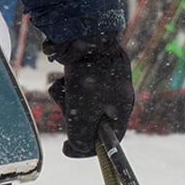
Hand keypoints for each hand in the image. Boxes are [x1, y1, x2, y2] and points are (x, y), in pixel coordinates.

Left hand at [46, 31, 134, 158]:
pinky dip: (65, 86)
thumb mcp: (82, 115)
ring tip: (64, 88)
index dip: (90, 149)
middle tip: (66, 110)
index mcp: (121, 108)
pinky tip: (63, 78)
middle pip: (92, 121)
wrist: (85, 35)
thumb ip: (81, 139)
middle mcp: (115, 96)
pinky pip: (74, 87)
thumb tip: (76, 149)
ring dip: (66, 100)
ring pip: (79, 104)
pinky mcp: (88, 70)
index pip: (111, 139)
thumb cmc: (88, 77)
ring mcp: (102, 82)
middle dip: (74, 118)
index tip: (67, 149)